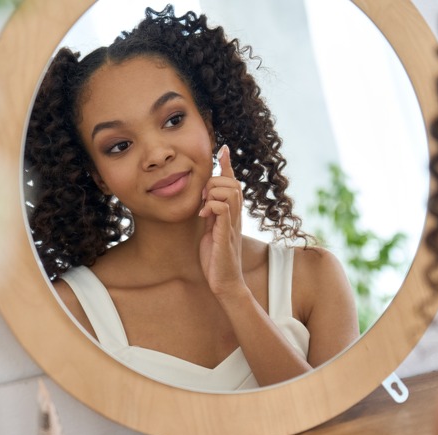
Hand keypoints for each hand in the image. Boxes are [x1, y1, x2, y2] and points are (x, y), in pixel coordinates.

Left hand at [198, 145, 244, 295]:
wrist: (225, 284)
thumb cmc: (216, 259)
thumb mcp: (211, 230)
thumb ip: (211, 214)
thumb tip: (205, 199)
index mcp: (231, 214)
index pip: (233, 184)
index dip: (227, 165)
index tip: (222, 149)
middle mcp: (236, 217)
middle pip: (234, 184)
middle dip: (215, 182)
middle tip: (202, 198)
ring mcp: (232, 226)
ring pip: (231, 193)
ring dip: (214, 193)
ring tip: (203, 206)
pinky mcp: (226, 236)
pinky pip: (223, 210)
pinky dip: (212, 206)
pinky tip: (203, 214)